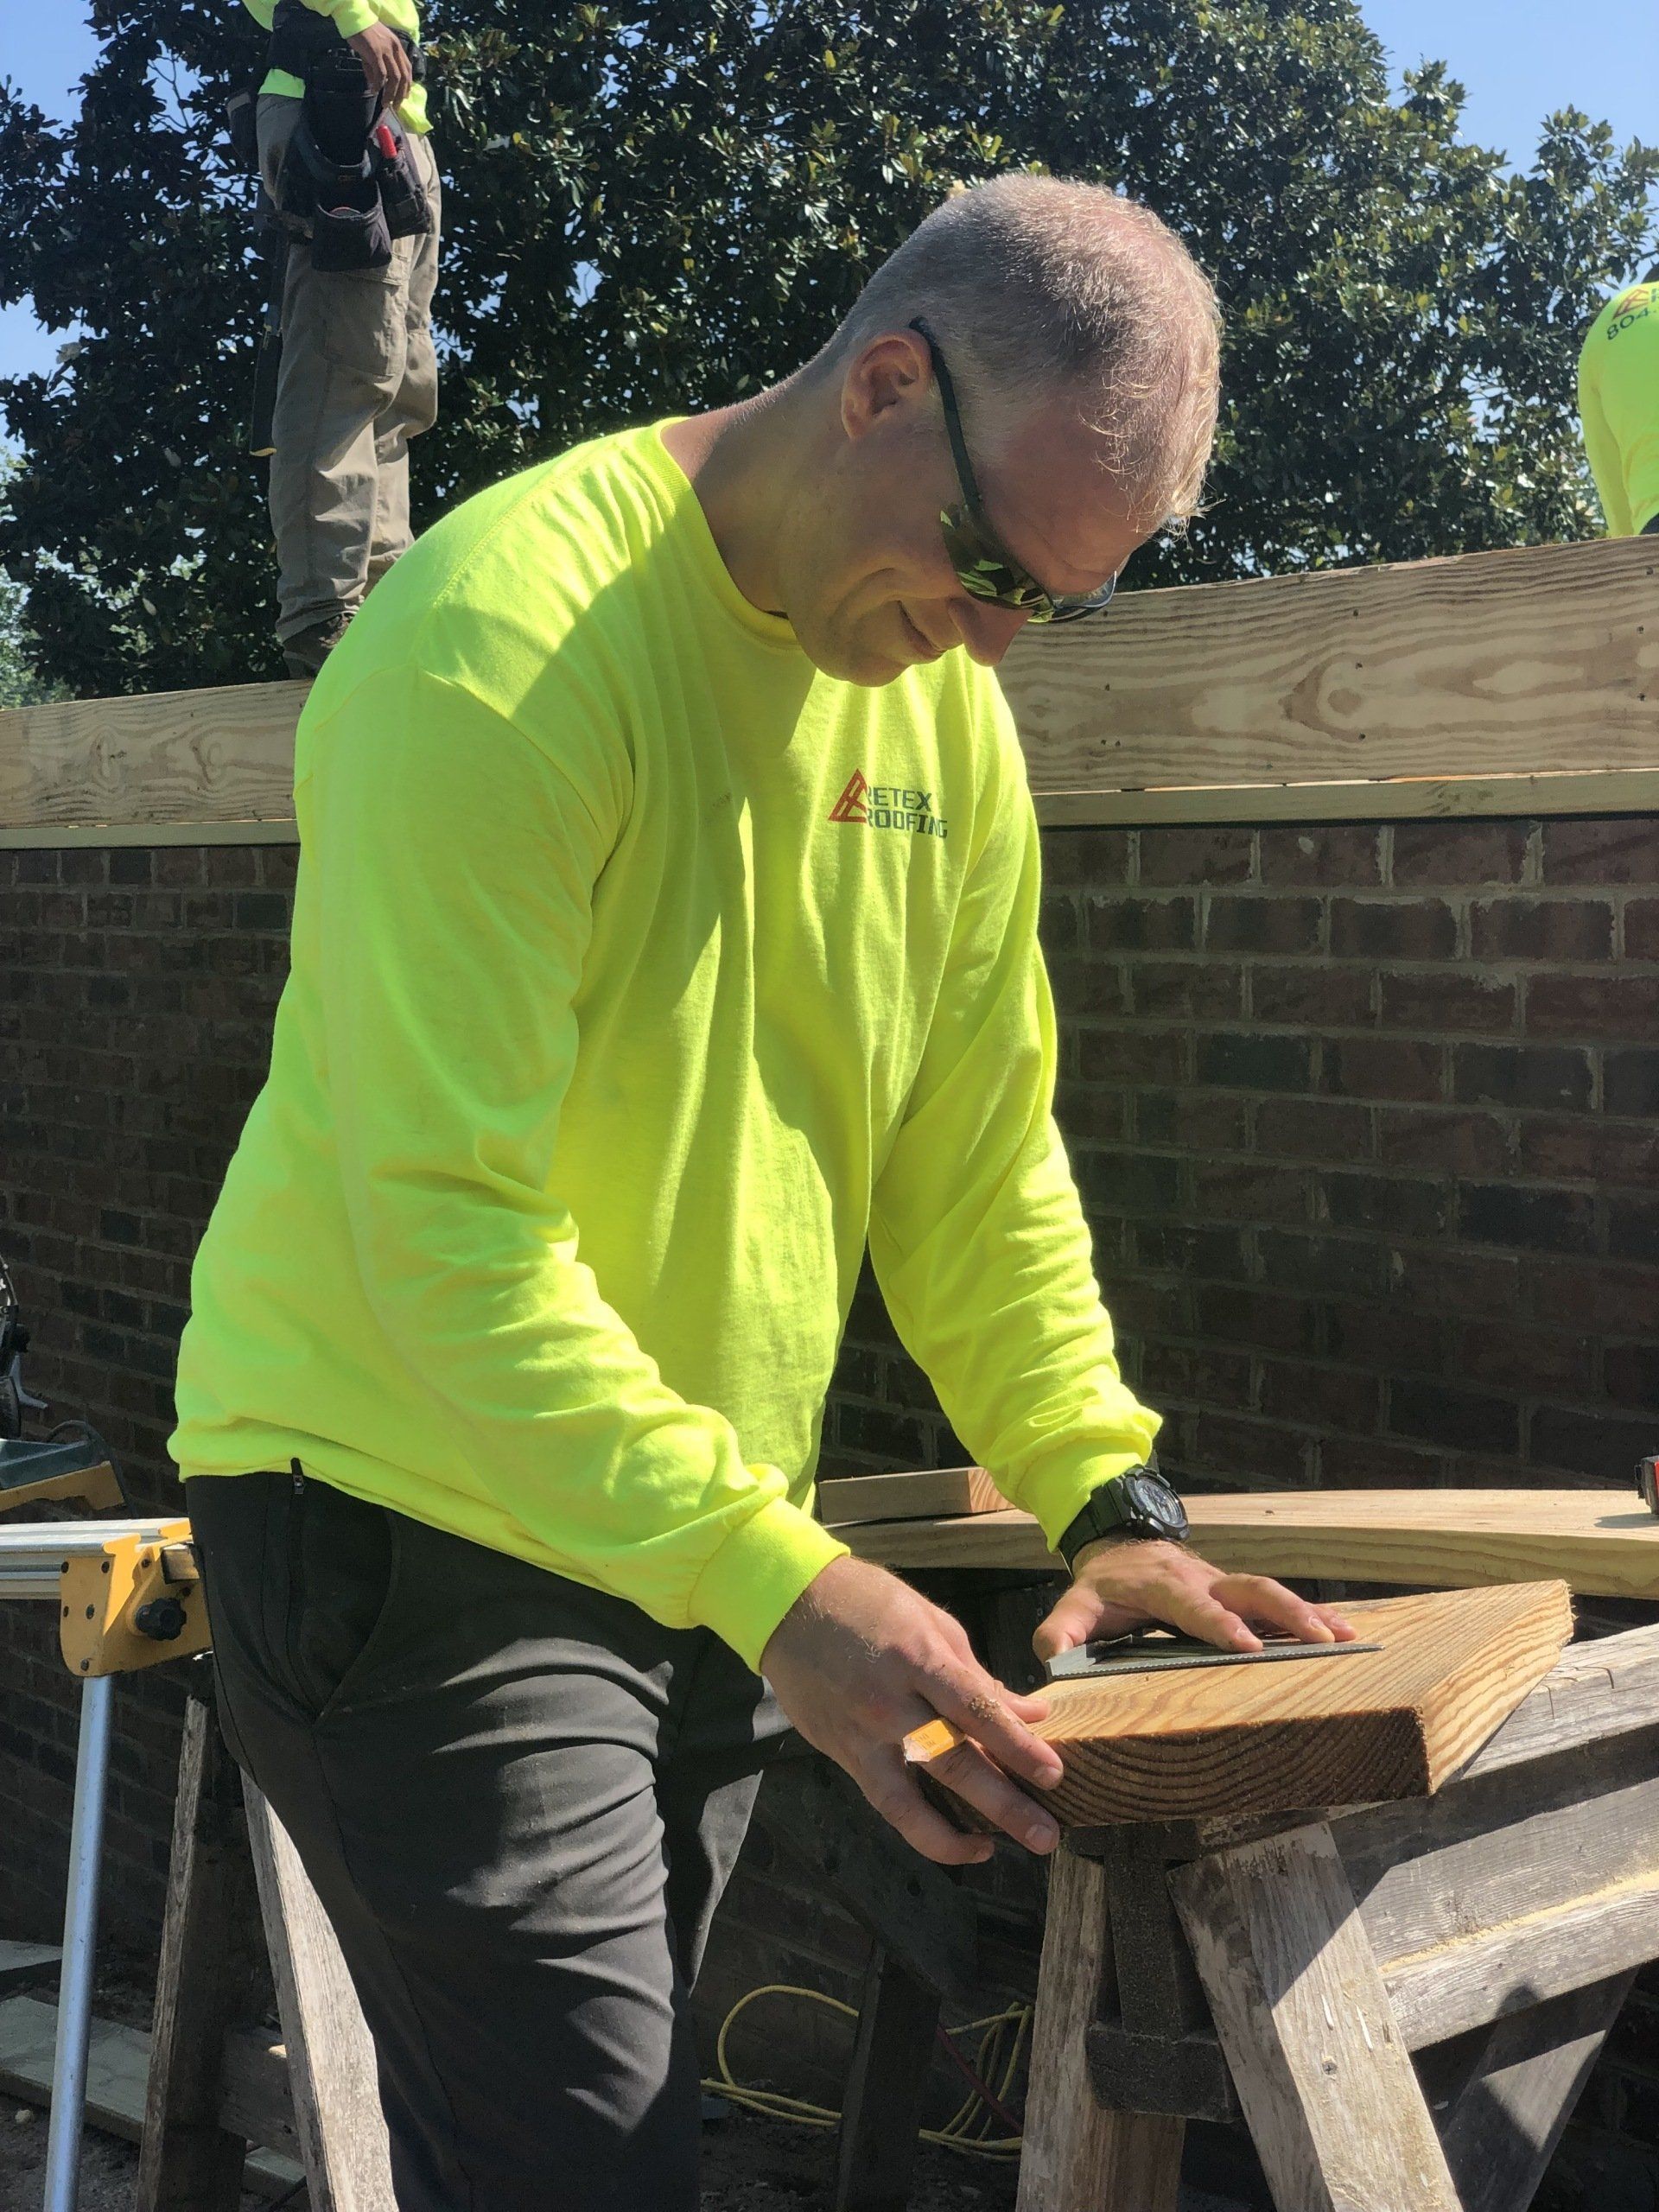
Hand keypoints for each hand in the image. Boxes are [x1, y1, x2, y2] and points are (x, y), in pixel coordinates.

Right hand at [348, 22, 412, 108]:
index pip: (408, 68)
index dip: (408, 85)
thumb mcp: (375, 49)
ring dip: (391, 93)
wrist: (354, 18)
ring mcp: (386, 50)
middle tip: (397, 106)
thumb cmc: (364, 33)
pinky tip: (375, 91)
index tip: (405, 96)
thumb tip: (376, 86)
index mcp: (397, 46)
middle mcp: (394, 49)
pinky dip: (379, 85)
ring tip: (386, 103)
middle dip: (401, 94)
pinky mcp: (375, 52)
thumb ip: (377, 67)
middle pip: (403, 76)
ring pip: (394, 78)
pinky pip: (381, 74)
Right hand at [760, 1555, 1063, 1866]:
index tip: (1055, 1775)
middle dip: (1003, 1803)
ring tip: (995, 1852)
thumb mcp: (931, 1621)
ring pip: (910, 1800)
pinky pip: (886, 1801)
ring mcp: (861, 1735)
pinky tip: (957, 1839)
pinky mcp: (843, 1754)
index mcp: (917, 1658)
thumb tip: (1030, 1713)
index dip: (1017, 1745)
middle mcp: (888, 1703)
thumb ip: (978, 1675)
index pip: (976, 1710)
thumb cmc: (869, 1602)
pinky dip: (921, 1827)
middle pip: (952, 1761)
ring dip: (956, 1835)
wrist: (790, 1605)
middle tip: (1046, 1836)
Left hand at [1034, 1537, 1356, 1662]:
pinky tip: (1347, 1631)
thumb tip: (1050, 1658)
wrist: (1122, 1543)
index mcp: (1164, 1585)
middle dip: (1287, 1614)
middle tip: (1322, 1641)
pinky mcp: (1239, 1592)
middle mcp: (1203, 1579)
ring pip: (1272, 1591)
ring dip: (1310, 1613)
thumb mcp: (1075, 1603)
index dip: (1220, 1624)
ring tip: (1349, 1637)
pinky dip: (1314, 1612)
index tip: (1248, 1646)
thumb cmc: (1103, 1585)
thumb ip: (1061, 1631)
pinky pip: (1279, 1601)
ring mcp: (1225, 1583)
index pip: (1194, 1606)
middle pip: (1250, 1590)